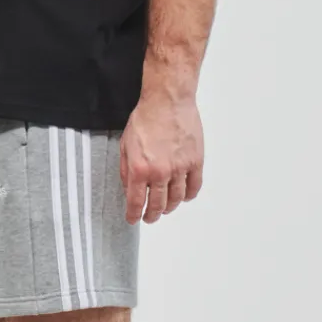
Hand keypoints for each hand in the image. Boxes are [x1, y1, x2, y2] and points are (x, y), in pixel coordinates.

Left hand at [120, 91, 203, 223]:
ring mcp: (180, 168)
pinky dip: (188, 195)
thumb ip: (125, 170)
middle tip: (149, 217)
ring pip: (176, 199)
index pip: (136, 202)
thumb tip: (128, 188)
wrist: (167, 101)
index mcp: (139, 169)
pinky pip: (194, 187)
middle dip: (151, 215)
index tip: (134, 219)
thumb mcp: (125, 145)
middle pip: (157, 205)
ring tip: (165, 208)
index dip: (134, 215)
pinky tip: (184, 196)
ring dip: (169, 207)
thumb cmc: (146, 118)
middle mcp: (160, 172)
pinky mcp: (195, 162)